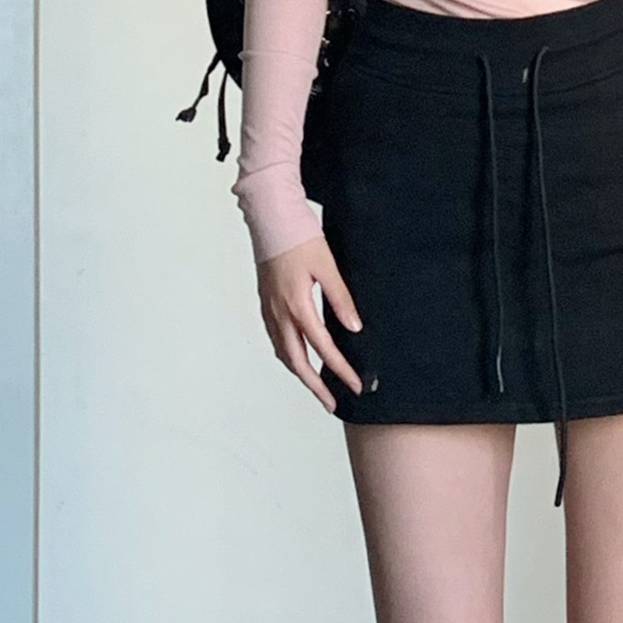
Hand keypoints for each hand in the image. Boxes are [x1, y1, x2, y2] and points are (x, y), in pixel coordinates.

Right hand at [256, 236, 364, 411]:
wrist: (269, 219)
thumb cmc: (299, 237)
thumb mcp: (328, 265)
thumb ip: (340, 298)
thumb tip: (354, 328)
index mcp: (298, 306)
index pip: (323, 348)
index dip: (341, 369)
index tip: (356, 385)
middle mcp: (280, 314)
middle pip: (297, 362)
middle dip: (316, 387)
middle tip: (333, 404)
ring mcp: (269, 311)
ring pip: (284, 354)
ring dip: (300, 373)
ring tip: (317, 387)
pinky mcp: (266, 304)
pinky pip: (276, 340)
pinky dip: (289, 356)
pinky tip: (298, 356)